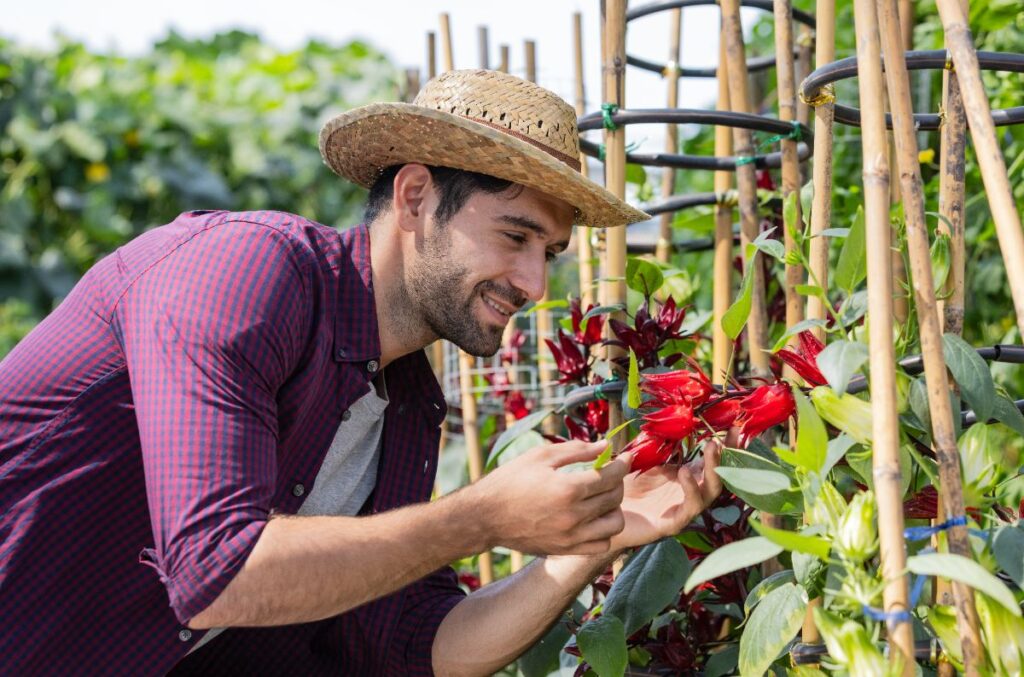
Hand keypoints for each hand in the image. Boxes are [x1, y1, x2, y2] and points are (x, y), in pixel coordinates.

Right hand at [472, 440, 630, 555]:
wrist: (485, 516)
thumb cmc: (510, 480)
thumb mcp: (541, 455)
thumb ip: (578, 450)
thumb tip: (607, 446)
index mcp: (568, 488)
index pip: (611, 476)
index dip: (623, 463)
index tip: (624, 457)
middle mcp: (573, 515)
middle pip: (615, 498)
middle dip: (618, 481)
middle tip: (609, 473)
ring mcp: (571, 536)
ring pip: (615, 524)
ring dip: (615, 508)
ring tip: (602, 498)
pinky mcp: (566, 549)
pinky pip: (600, 544)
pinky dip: (604, 531)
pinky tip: (593, 518)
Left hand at [609, 431, 730, 551]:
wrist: (604, 514)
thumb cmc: (624, 487)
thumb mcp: (643, 460)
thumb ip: (659, 444)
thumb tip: (671, 418)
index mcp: (685, 476)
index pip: (711, 460)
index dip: (725, 445)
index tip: (734, 426)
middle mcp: (689, 492)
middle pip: (718, 475)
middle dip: (726, 456)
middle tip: (726, 436)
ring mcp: (683, 508)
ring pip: (710, 492)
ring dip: (713, 470)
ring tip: (712, 448)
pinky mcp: (672, 523)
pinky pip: (689, 508)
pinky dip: (691, 490)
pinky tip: (684, 473)